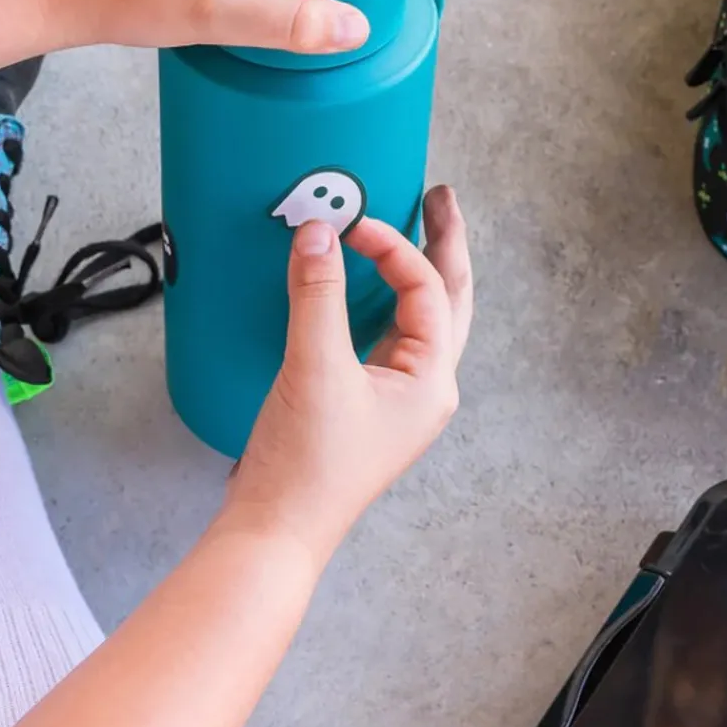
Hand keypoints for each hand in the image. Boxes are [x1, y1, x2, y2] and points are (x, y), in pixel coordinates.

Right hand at [224, 186, 471, 564]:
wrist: (277, 528)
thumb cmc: (306, 464)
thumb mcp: (314, 369)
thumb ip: (316, 296)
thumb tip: (317, 232)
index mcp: (431, 381)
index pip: (427, 291)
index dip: (393, 248)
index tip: (351, 224)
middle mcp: (424, 389)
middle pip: (449, 302)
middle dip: (446, 247)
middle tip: (440, 198)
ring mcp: (396, 400)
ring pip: (420, 321)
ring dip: (418, 273)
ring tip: (417, 229)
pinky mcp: (364, 406)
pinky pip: (386, 340)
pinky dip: (381, 304)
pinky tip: (365, 289)